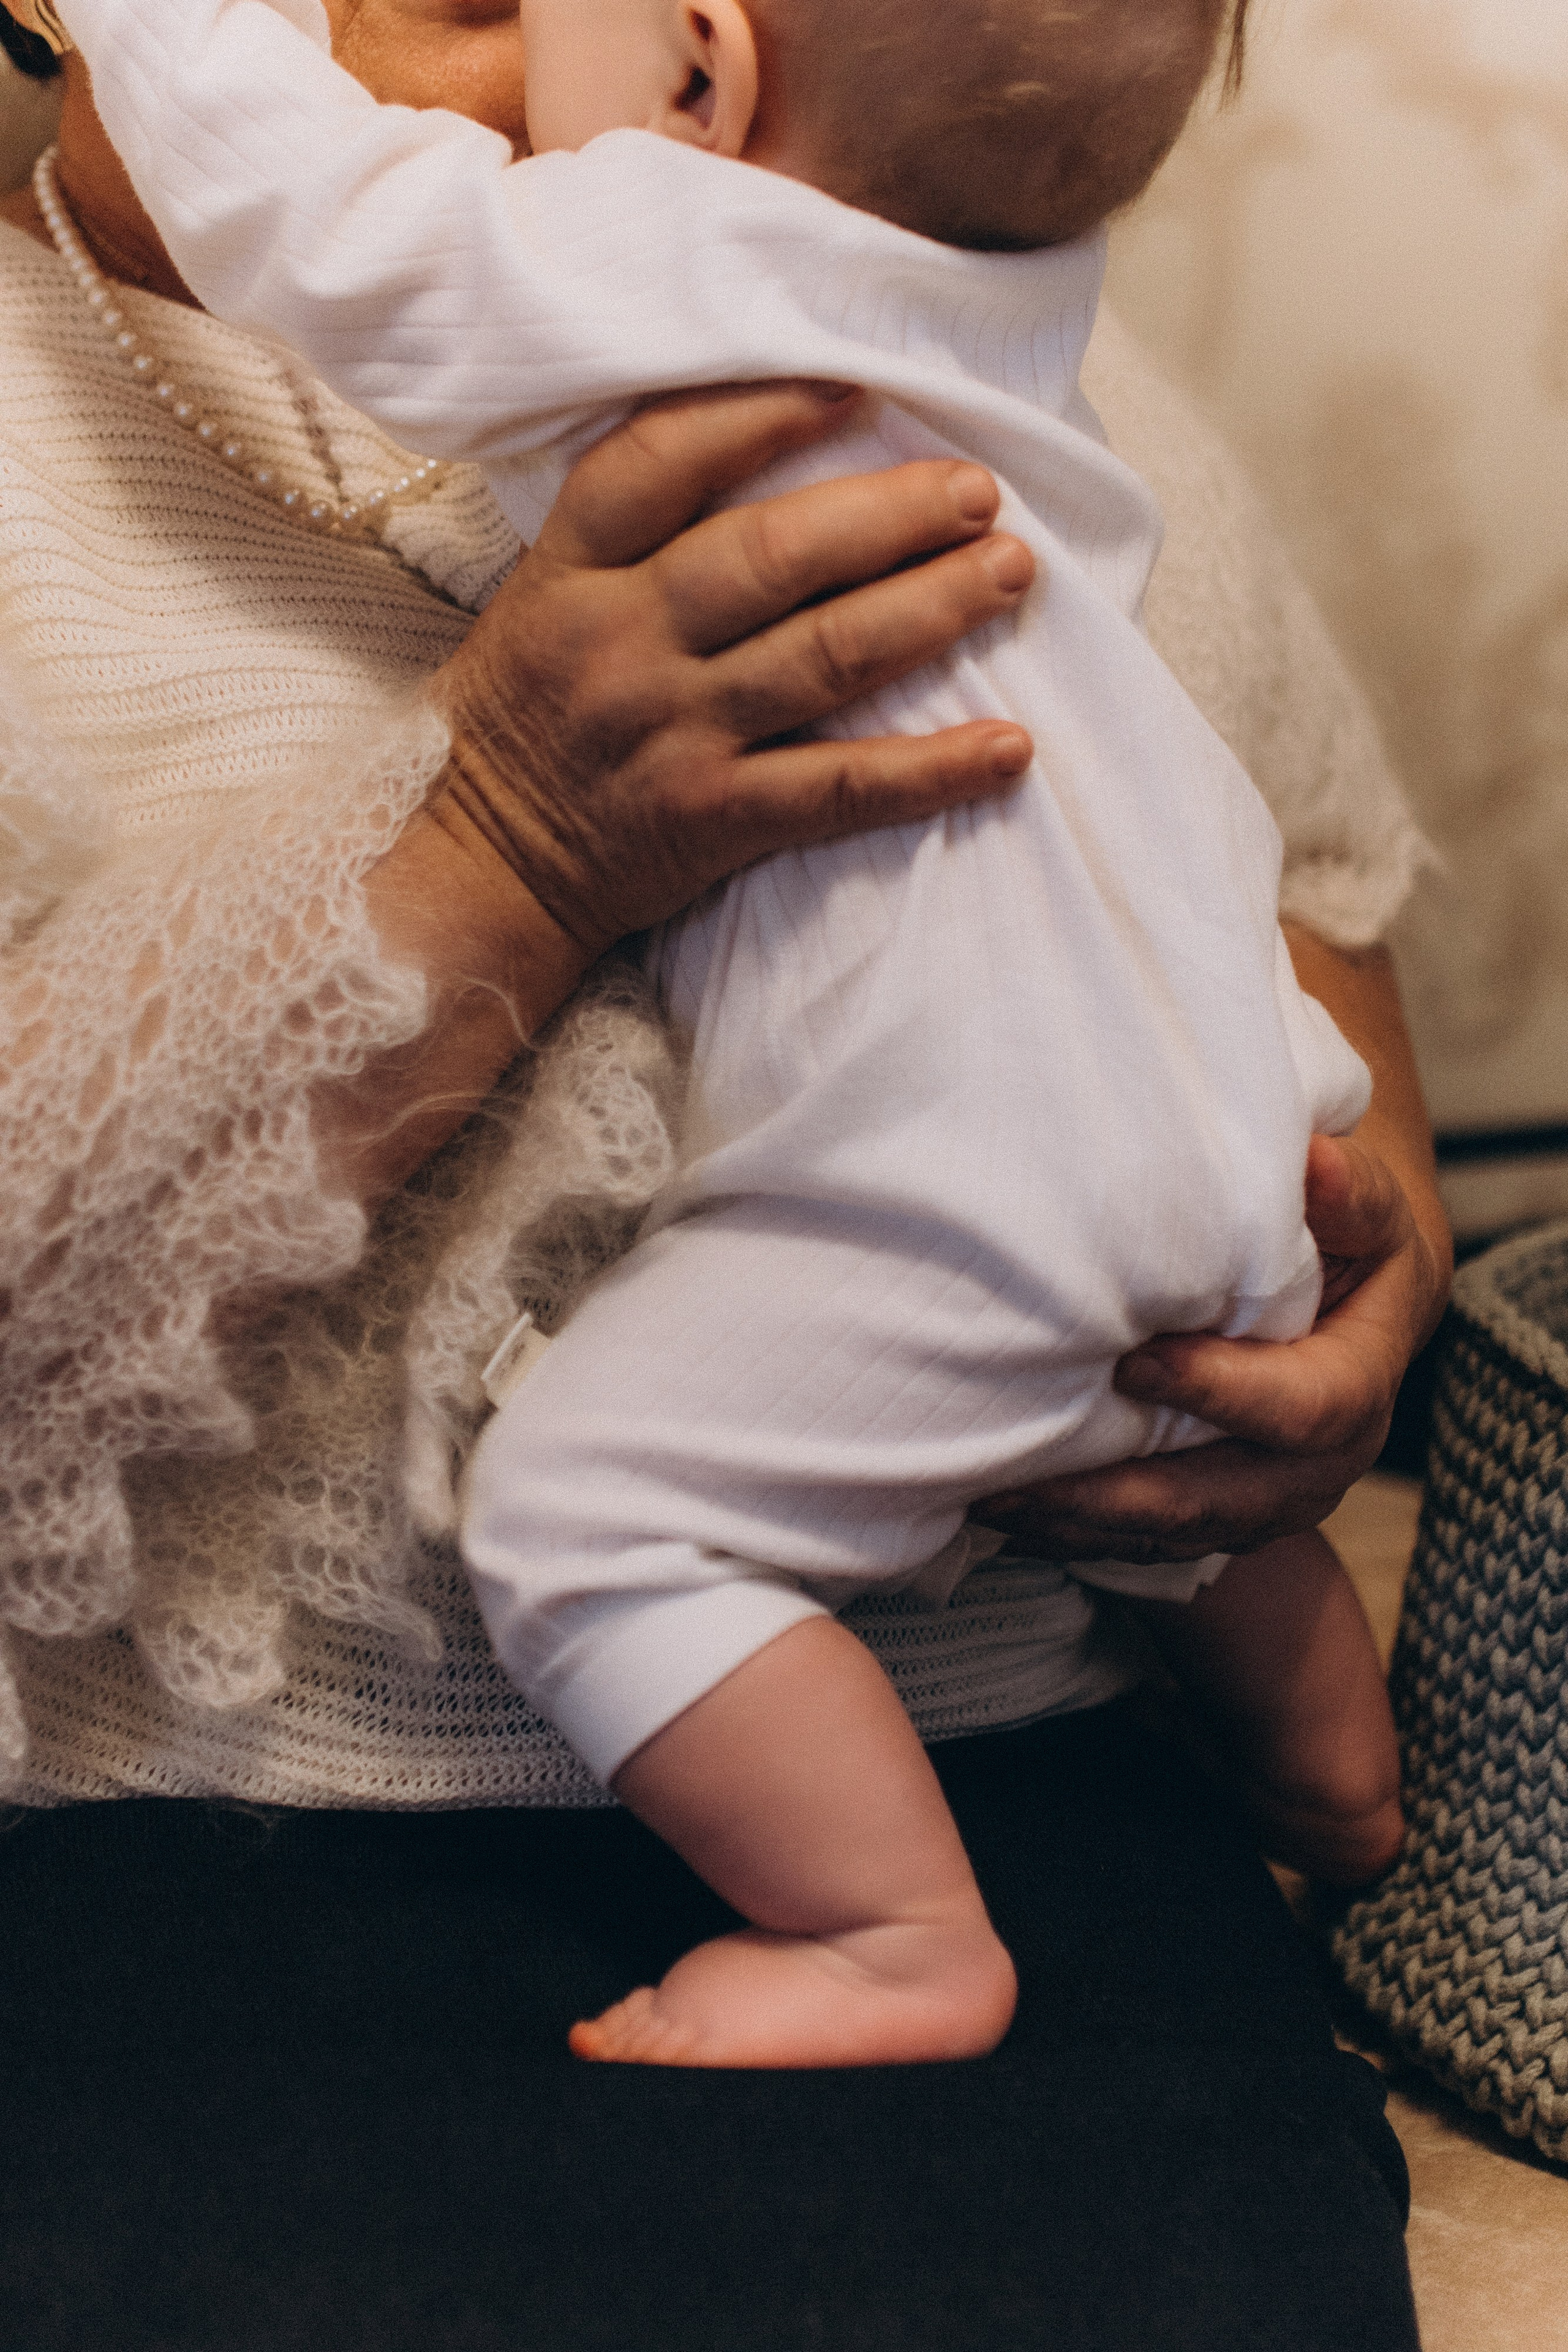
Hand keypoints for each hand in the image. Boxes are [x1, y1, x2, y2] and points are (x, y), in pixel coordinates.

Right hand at [430, 379, 1034, 959]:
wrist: (479, 871)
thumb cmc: (525, 722)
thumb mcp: (538, 601)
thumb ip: (624, 534)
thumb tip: (753, 444)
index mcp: (569, 573)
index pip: (659, 463)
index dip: (759, 414)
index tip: (853, 386)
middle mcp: (620, 643)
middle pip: (770, 555)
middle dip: (888, 514)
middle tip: (976, 490)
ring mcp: (669, 733)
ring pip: (821, 656)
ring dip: (931, 609)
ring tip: (1010, 573)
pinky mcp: (710, 821)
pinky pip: (837, 788)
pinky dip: (929, 769)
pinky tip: (1007, 748)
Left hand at [979, 1132, 1450, 1565]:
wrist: (1354, 1302)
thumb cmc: (1350, 1242)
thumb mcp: (1366, 1211)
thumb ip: (1349, 1196)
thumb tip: (1319, 1165)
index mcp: (1358, 1388)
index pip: (1301, 1408)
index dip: (1220, 1392)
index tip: (1136, 1364)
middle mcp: (1318, 1467)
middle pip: (1220, 1499)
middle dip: (1119, 1495)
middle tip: (1025, 1478)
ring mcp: (1265, 1503)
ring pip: (1173, 1534)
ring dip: (1080, 1525)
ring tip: (993, 1502)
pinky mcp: (1219, 1517)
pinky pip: (1146, 1542)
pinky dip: (1077, 1533)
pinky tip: (1010, 1514)